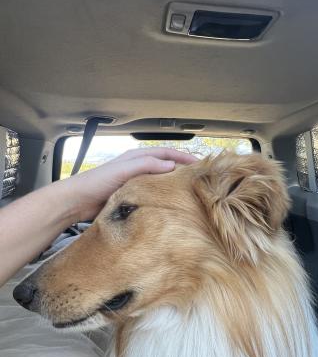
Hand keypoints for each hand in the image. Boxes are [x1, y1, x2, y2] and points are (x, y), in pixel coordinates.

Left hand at [61, 147, 196, 221]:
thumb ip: (147, 165)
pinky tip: (170, 204)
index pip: (167, 153)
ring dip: (174, 183)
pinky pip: (152, 194)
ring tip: (190, 191)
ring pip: (160, 180)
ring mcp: (135, 182)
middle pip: (166, 165)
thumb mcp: (125, 170)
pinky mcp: (131, 196)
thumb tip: (172, 165)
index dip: (184, 157)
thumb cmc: (97, 182)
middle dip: (182, 169)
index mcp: (137, 157)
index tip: (201, 164)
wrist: (77, 201)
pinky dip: (163, 195)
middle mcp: (138, 167)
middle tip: (200, 178)